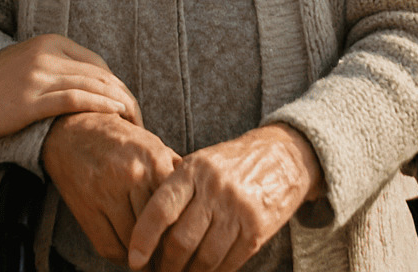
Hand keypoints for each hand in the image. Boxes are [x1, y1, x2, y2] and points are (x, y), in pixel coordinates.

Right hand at [0, 35, 141, 137]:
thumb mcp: (27, 60)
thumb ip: (54, 65)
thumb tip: (83, 82)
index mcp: (51, 43)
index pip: (97, 63)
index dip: (117, 84)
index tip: (127, 104)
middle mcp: (49, 54)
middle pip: (100, 74)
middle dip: (125, 96)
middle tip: (139, 118)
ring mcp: (40, 76)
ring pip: (92, 85)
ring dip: (119, 104)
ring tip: (134, 121)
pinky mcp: (32, 99)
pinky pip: (74, 100)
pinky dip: (99, 106)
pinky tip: (115, 115)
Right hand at [42, 111, 180, 264]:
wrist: (72, 132)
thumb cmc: (120, 143)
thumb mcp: (153, 146)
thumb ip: (176, 172)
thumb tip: (201, 205)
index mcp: (154, 159)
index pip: (178, 208)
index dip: (184, 231)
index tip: (189, 244)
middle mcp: (131, 175)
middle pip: (158, 228)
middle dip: (166, 249)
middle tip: (174, 260)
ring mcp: (106, 192)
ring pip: (134, 242)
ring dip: (145, 257)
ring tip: (154, 260)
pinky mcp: (86, 208)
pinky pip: (109, 246)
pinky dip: (123, 257)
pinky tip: (131, 254)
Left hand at [127, 124, 321, 271]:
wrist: (282, 156)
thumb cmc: (230, 165)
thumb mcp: (200, 165)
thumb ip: (175, 191)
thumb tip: (146, 234)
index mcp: (193, 171)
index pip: (161, 210)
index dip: (143, 239)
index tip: (135, 260)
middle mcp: (215, 189)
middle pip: (180, 241)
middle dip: (166, 265)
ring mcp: (238, 210)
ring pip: (204, 258)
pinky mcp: (257, 229)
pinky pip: (229, 262)